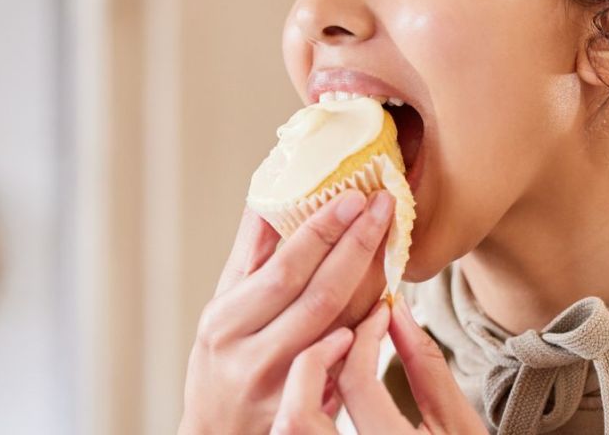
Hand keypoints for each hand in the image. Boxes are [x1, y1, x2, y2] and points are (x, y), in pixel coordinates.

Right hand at [178, 189, 394, 434]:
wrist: (219, 433)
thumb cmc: (222, 359)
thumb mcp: (224, 305)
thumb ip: (250, 254)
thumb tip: (268, 197)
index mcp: (227, 319)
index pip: (283, 268)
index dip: (322, 230)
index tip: (352, 197)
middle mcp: (251, 354)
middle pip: (317, 295)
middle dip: (355, 245)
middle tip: (382, 206)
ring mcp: (281, 386)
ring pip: (338, 326)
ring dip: (370, 282)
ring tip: (390, 242)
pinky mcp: (306, 407)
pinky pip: (347, 359)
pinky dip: (369, 326)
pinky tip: (385, 298)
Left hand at [274, 294, 489, 433]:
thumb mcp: (457, 424)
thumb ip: (426, 366)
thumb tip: (395, 310)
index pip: (358, 383)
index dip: (366, 336)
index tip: (380, 313)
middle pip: (298, 417)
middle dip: (312, 362)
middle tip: (342, 336)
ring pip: (288, 434)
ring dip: (300, 390)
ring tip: (333, 362)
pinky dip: (301, 415)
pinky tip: (327, 397)